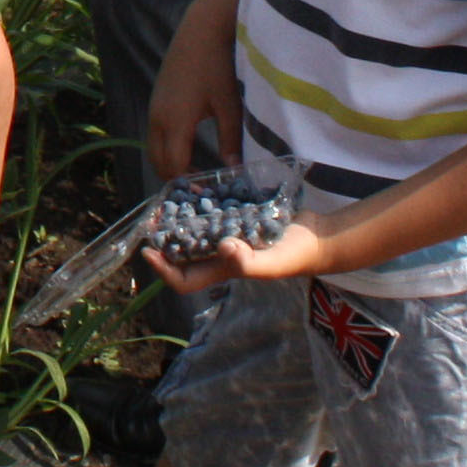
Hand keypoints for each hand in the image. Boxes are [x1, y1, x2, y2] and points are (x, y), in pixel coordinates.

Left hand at [142, 213, 327, 296]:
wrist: (318, 237)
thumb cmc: (296, 255)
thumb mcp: (273, 262)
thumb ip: (248, 262)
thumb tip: (223, 248)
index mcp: (224, 270)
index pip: (184, 280)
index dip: (164, 270)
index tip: (149, 250)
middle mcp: (221, 255)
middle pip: (184, 252)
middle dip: (166, 237)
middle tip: (154, 216)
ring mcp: (229, 236)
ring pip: (195, 230)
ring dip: (181, 217)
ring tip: (168, 199)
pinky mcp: (238, 219)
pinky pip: (213, 211)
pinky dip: (202, 201)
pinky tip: (195, 185)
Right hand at [144, 7, 243, 183]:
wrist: (201, 28)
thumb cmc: (218, 64)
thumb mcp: (229, 104)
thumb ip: (231, 139)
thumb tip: (234, 169)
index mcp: (174, 121)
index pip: (174, 166)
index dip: (188, 184)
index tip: (207, 194)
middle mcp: (157, 117)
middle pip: (158, 162)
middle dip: (176, 179)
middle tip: (201, 189)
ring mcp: (154, 108)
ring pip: (154, 149)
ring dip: (171, 164)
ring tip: (198, 173)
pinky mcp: (157, 100)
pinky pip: (156, 135)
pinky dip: (168, 149)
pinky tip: (189, 150)